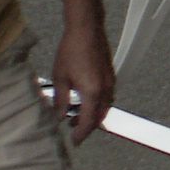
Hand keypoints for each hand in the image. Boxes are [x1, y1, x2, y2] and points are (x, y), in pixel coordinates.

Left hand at [47, 23, 114, 141]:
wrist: (86, 29)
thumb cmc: (71, 51)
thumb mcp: (60, 78)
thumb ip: (61, 101)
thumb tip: (59, 116)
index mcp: (93, 93)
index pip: (89, 122)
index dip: (81, 134)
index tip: (74, 141)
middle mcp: (106, 89)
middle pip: (100, 116)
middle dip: (88, 125)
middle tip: (73, 129)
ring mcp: (110, 81)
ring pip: (105, 106)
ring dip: (93, 114)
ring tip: (76, 114)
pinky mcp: (110, 74)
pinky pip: (107, 96)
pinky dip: (97, 103)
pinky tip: (85, 98)